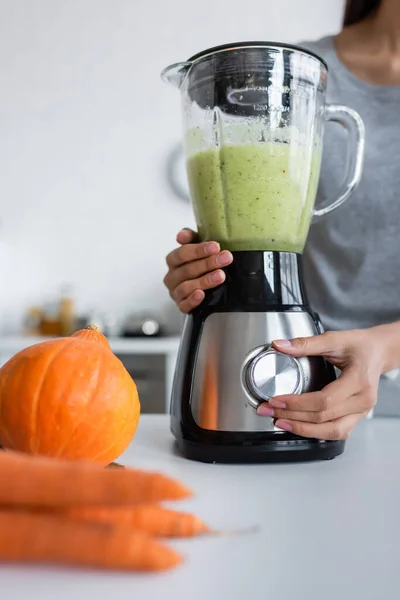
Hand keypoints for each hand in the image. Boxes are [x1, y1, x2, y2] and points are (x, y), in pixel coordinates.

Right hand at [164, 229, 232, 312]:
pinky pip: (184, 305)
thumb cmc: (198, 263)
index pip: (182, 254)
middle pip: (186, 270)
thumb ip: (190, 238)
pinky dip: (192, 300)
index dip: (198, 250)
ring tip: (220, 276)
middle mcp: (172, 276)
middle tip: (225, 259)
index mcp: (173, 260)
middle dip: (207, 264)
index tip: (216, 247)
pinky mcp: (181, 305)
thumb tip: (181, 235)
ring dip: (204, 281)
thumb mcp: (196, 247)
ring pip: (185, 287)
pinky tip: (201, 295)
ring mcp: (175, 292)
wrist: (202, 286)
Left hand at [256, 327, 393, 439]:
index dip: (297, 403)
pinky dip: (316, 432)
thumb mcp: (334, 339)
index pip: (324, 400)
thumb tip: (280, 345)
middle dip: (292, 416)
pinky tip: (297, 426)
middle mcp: (362, 400)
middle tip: (268, 410)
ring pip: (332, 432)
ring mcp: (361, 412)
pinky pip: (336, 432)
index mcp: (358, 380)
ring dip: (303, 430)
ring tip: (280, 422)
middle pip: (324, 418)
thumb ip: (306, 343)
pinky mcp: (356, 416)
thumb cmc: (360, 346)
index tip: (276, 400)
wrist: (379, 352)